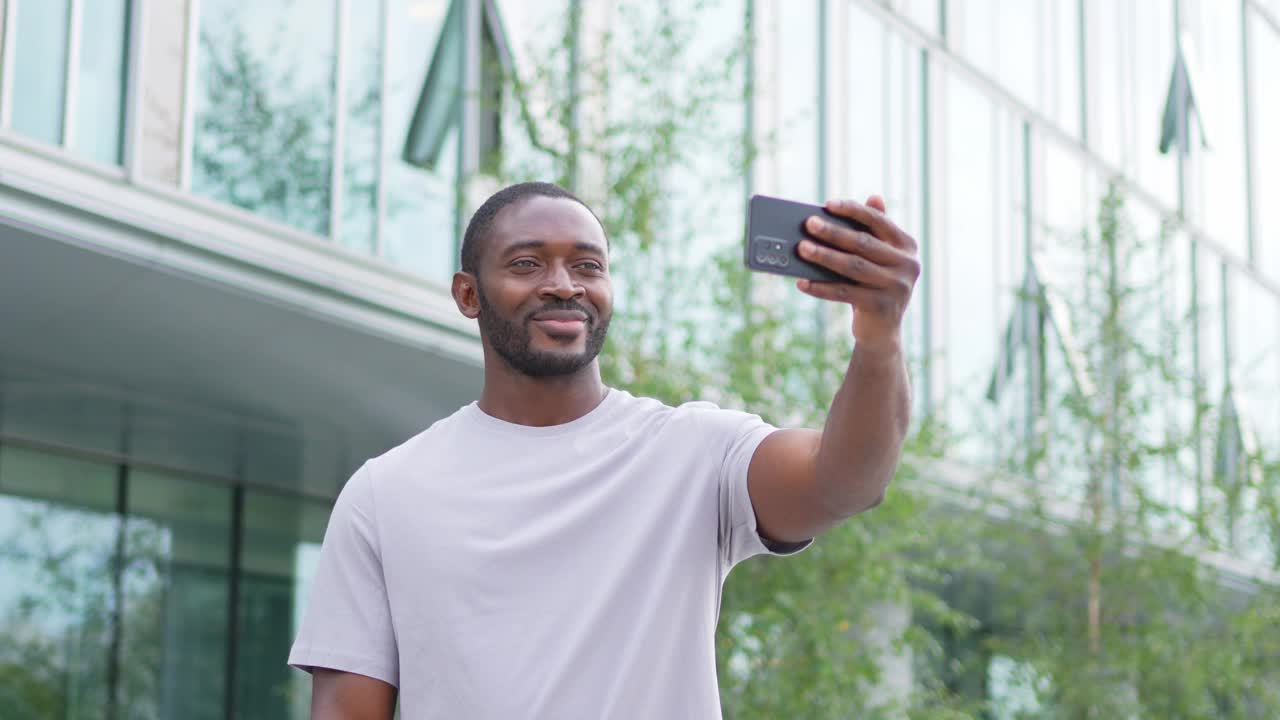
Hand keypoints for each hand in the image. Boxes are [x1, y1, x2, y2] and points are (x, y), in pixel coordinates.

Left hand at [794, 195, 920, 351]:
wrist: (882, 331)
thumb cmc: (874, 285)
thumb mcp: (879, 258)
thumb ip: (876, 231)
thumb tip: (874, 197)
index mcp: (907, 246)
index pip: (878, 221)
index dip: (853, 211)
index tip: (828, 204)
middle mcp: (907, 265)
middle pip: (863, 243)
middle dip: (833, 232)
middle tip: (809, 224)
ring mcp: (897, 287)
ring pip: (853, 266)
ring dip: (824, 256)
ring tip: (802, 248)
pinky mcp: (881, 307)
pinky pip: (844, 293)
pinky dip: (821, 287)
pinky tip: (802, 282)